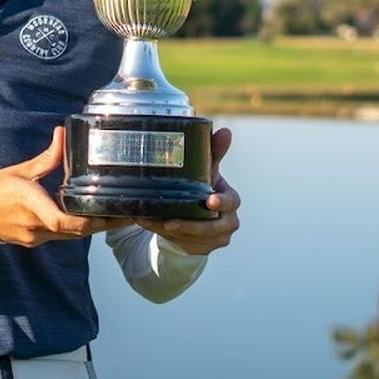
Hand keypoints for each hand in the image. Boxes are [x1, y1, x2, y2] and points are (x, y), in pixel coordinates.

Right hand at [0, 127, 135, 246]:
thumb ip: (48, 157)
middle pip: (75, 231)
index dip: (87, 220)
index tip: (108, 212)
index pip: (62, 221)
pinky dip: (76, 228)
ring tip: (115, 216)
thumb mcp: (23, 170)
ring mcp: (35, 237)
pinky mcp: (35, 241)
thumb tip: (63, 133)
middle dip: (102, 224)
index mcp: (31, 204)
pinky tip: (90, 218)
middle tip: (126, 214)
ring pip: (70, 236)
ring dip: (92, 227)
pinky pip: (61, 236)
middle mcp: (34, 225)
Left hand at [136, 127, 240, 255]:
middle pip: (211, 228)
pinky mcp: (200, 248)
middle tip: (169, 222)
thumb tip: (225, 130)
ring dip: (170, 229)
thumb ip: (214, 152)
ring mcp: (215, 239)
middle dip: (190, 225)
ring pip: (192, 237)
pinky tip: (147, 223)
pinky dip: (163, 234)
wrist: (198, 216)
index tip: (210, 202)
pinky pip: (180, 243)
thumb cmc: (204, 188)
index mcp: (230, 201)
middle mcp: (227, 222)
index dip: (222, 202)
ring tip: (148, 219)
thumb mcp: (208, 170)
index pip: (231, 202)